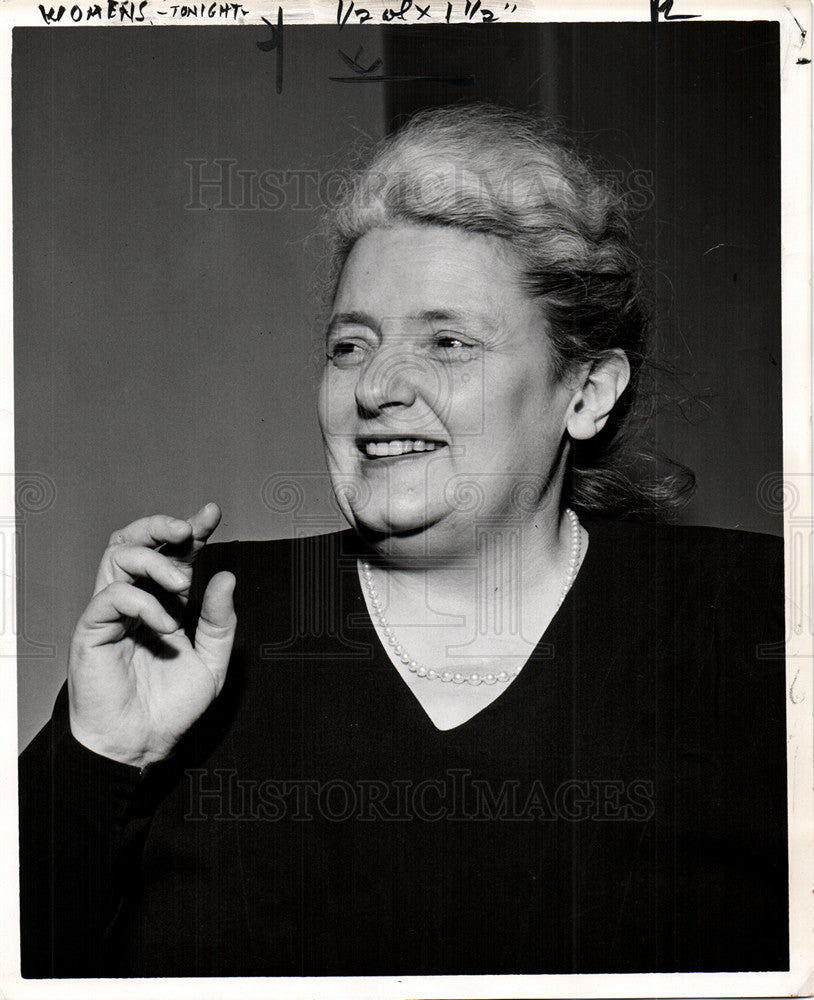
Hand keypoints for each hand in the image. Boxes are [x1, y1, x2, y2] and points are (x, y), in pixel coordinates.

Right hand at [67, 502, 235, 767]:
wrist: (142, 745)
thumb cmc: (171, 707)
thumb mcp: (210, 661)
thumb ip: (219, 621)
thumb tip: (226, 576)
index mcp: (163, 603)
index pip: (173, 555)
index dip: (191, 531)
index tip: (212, 514)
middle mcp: (135, 601)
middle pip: (133, 541)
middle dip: (160, 526)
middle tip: (188, 530)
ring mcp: (111, 613)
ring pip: (116, 556)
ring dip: (154, 560)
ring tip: (182, 584)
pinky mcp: (93, 630)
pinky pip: (111, 597)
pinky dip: (143, 602)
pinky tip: (166, 624)